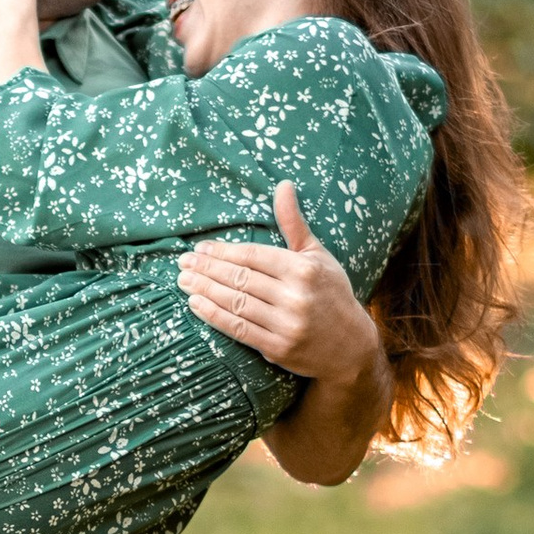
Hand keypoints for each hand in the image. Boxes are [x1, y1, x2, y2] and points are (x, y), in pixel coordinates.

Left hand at [178, 183, 383, 383]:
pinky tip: (196, 305)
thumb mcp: (317, 255)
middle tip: (183, 262)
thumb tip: (283, 184)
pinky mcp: (278, 348)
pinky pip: (239, 329)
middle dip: (207, 269)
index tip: (200, 248)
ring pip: (236, 303)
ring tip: (184, 281)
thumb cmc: (331, 293)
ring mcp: (286, 325)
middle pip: (240, 278)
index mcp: (303, 269)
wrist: (350, 346)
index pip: (253, 256)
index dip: (223, 252)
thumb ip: (294, 223)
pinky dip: (214, 316)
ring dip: (205, 291)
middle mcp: (295, 296)